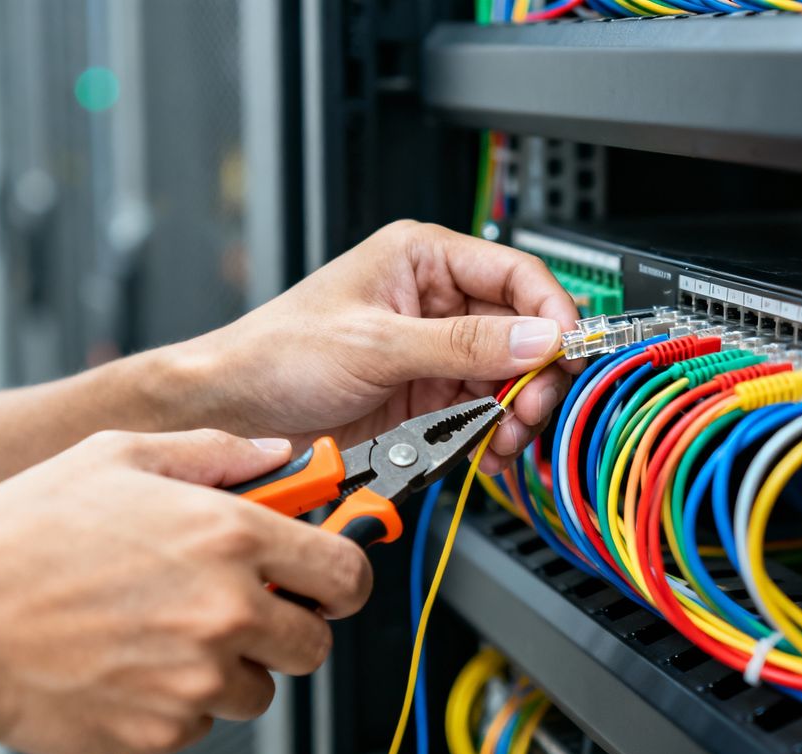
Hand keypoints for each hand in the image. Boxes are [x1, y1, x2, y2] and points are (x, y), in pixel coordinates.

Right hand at [0, 430, 371, 753]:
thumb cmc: (21, 537)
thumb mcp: (118, 457)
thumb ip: (216, 452)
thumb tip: (278, 453)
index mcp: (229, 535)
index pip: (346, 571)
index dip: (343, 574)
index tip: (329, 575)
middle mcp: (226, 608)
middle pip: (314, 643)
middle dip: (288, 627)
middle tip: (242, 607)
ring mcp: (197, 677)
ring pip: (260, 689)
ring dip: (231, 667)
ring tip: (166, 631)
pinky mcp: (162, 730)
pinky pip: (202, 723)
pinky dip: (179, 702)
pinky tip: (131, 663)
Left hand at [179, 220, 580, 472]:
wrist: (236, 413)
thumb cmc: (277, 354)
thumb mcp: (375, 345)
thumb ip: (460, 344)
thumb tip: (534, 338)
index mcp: (422, 259)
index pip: (515, 273)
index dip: (549, 311)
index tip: (566, 351)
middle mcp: (435, 302)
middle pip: (521, 331)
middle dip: (535, 372)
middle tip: (533, 406)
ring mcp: (433, 352)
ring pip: (508, 377)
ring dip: (517, 409)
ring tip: (507, 435)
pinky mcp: (427, 397)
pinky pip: (483, 411)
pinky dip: (494, 433)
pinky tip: (489, 447)